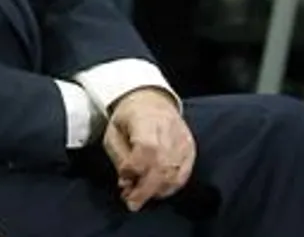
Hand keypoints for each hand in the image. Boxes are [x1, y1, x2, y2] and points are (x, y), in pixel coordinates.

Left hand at [103, 88, 193, 211]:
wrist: (152, 100)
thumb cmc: (129, 117)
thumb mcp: (113, 131)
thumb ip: (119, 157)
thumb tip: (127, 182)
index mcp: (147, 119)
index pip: (147, 148)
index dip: (135, 169)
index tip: (122, 180)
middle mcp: (169, 129)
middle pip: (162, 165)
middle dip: (144, 189)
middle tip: (131, 202)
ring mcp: (183, 140)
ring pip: (173, 174)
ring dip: (155, 191)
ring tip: (139, 194)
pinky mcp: (190, 150)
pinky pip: (182, 176)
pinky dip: (168, 188)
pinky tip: (155, 191)